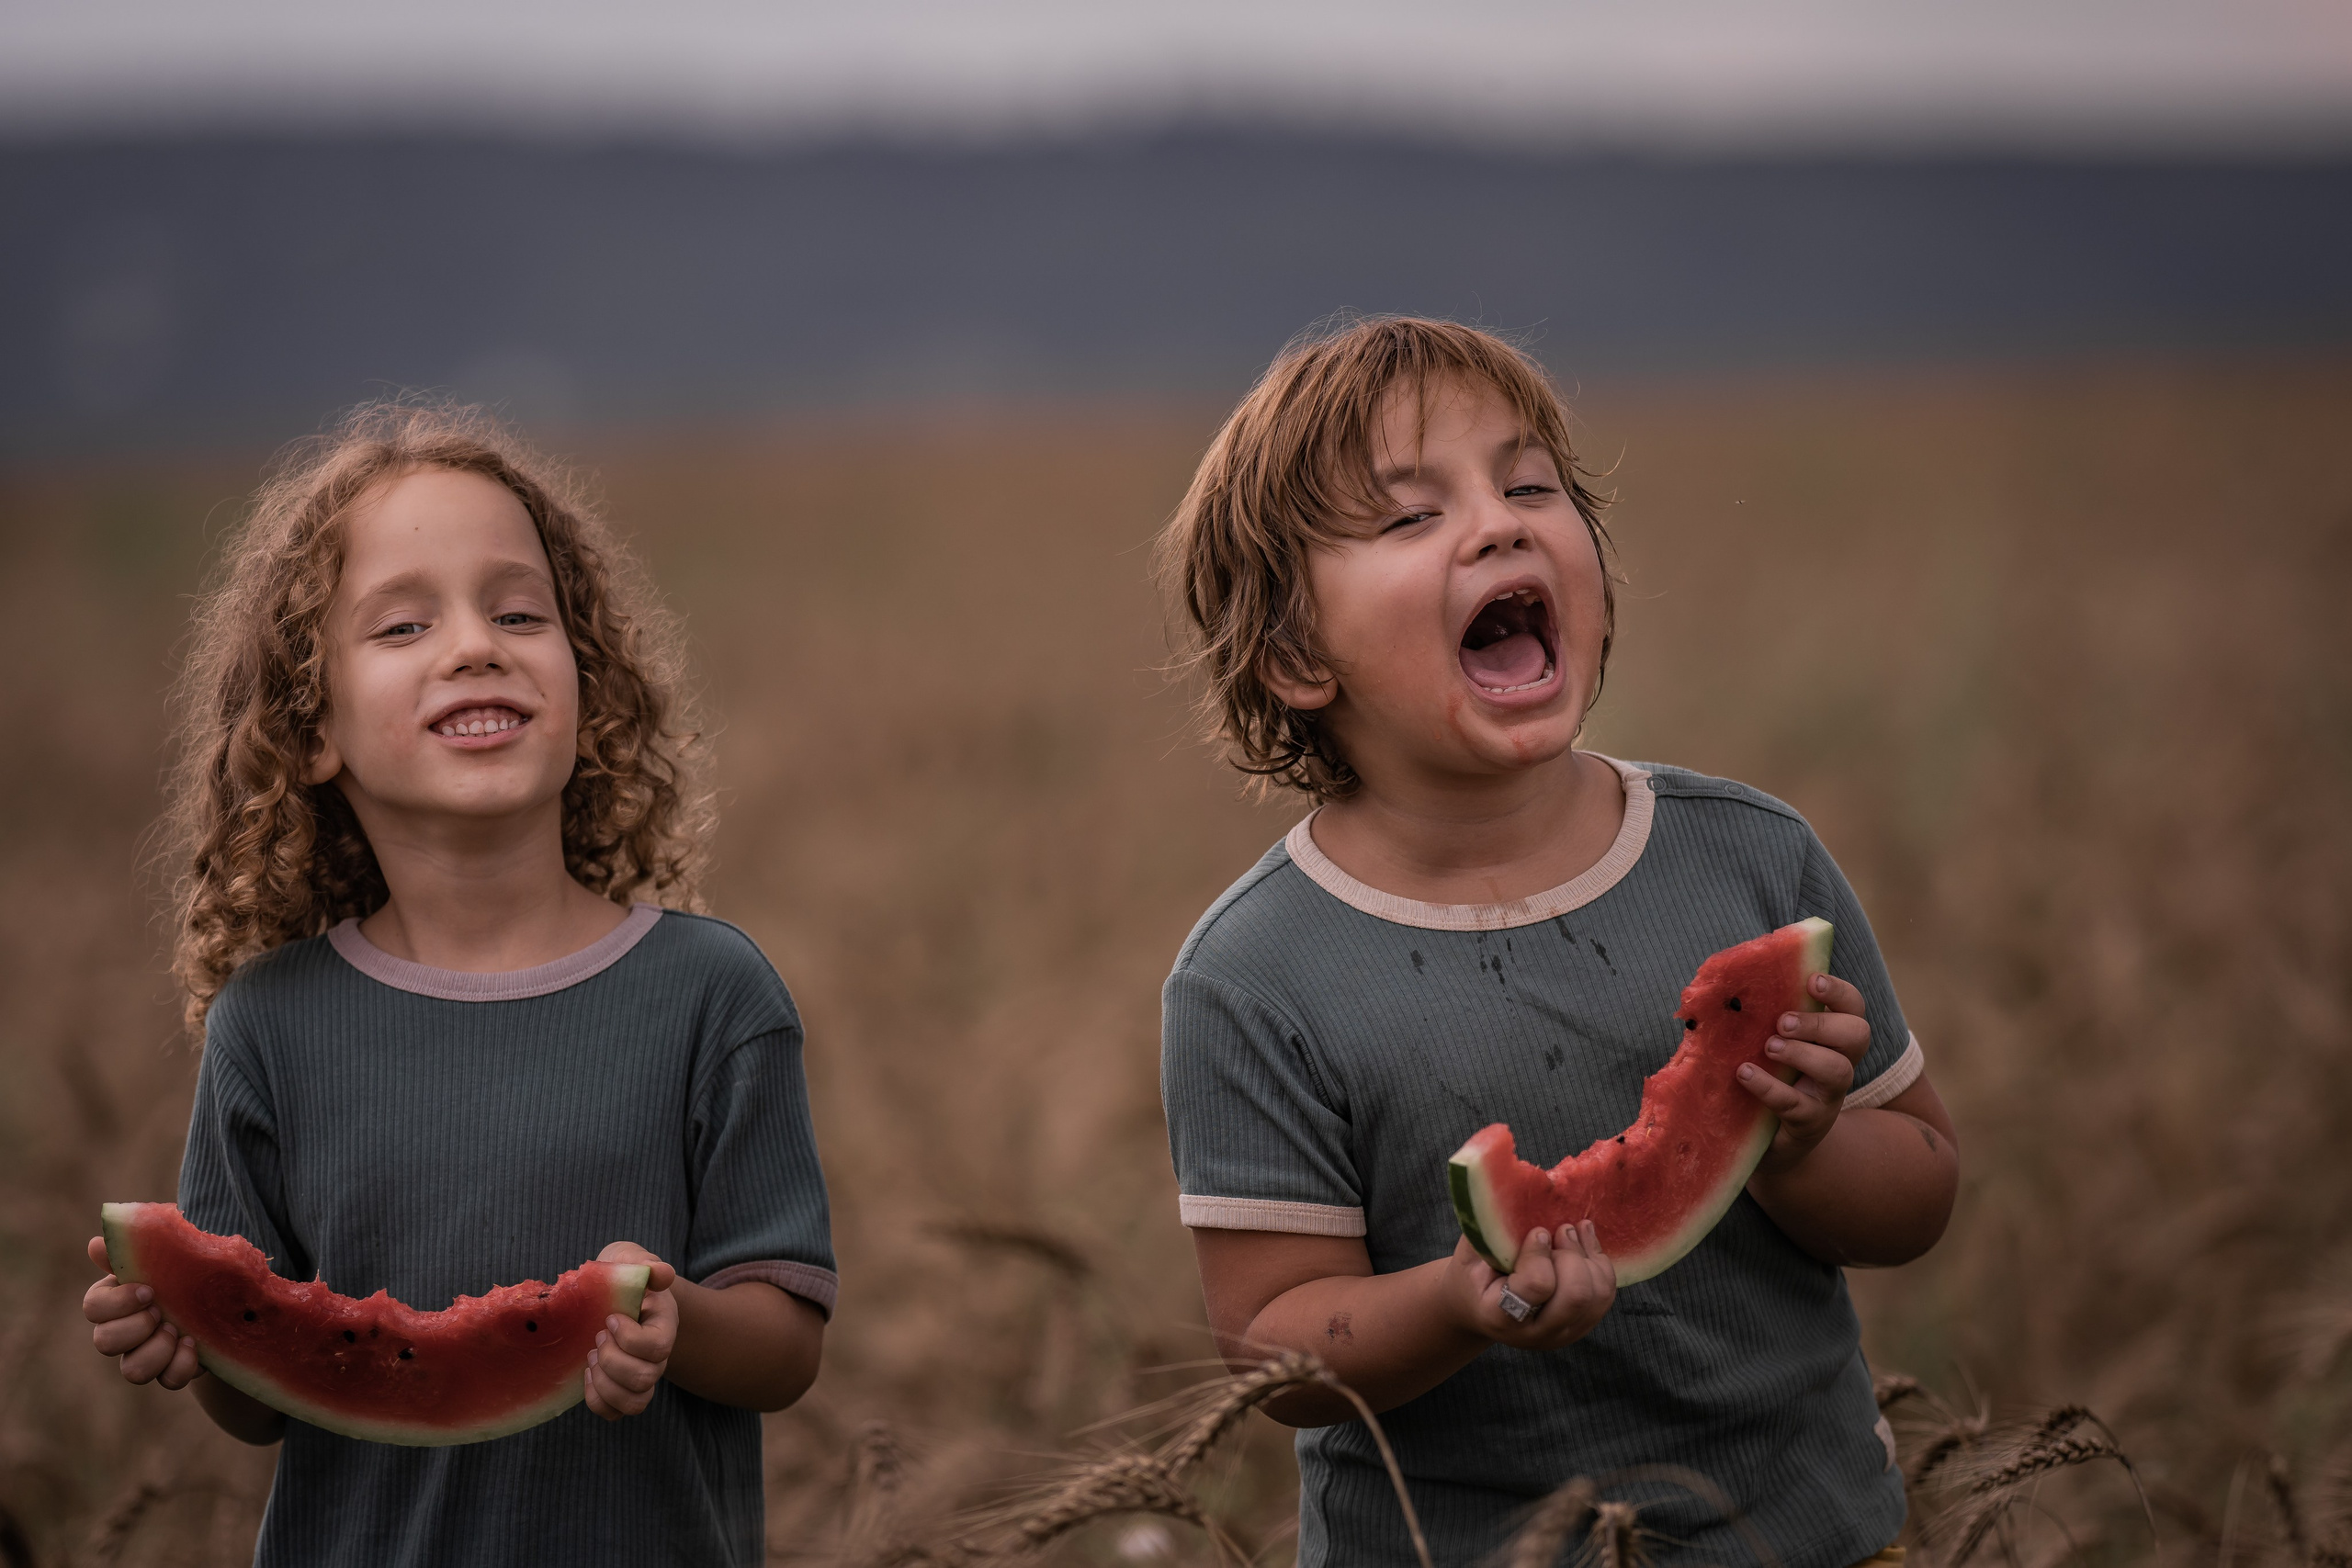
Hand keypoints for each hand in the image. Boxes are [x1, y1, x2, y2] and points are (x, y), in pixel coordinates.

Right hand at [83, 1236, 201, 1389]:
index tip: (149, 1291)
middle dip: (135, 1328)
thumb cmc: (183, 1270)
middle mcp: (124, 1331)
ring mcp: (146, 1354)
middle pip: (104, 1343)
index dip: (117, 1303)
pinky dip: (182, 1365)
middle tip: (161, 1312)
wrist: (222, 1296)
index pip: (93, 1308)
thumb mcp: (166, 1254)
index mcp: (116, 1299)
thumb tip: (95, 1245)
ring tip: (178, 1330)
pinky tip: (194, 1343)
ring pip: (132, 1372)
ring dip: (156, 1351)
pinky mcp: (171, 1370)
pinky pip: (168, 1381)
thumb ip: (132, 1249)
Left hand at [584, 1242, 677, 1419]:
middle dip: (612, 1359)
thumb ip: (643, 1263)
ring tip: (591, 1358)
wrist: (616, 1295)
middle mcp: (657, 1357)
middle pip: (645, 1378)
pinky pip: (615, 1412)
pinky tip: (587, 1375)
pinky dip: (596, 1399)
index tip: (611, 1317)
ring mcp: (640, 1376)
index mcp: (663, 1324)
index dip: (630, 1338)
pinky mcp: (620, 1390)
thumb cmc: (622, 1275)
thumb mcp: (629, 1260)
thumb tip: (661, 1273)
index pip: (658, 1347)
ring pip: (634, 1402)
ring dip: (605, 1383)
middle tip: (598, 1336)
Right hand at [1446, 1225, 1614, 1349]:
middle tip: (1559, 1230)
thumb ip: (1488, 1229)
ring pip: (1597, 1293)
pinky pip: (1606, 1291)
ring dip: (1587, 1255)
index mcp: (1501, 1317)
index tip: (1537, 1231)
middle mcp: (1536, 1334)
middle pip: (1576, 1294)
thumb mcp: (1470, 1253)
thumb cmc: (1474, 1274)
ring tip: (1570, 1232)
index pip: (1537, 1286)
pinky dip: (1598, 1261)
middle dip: (1571, 1254)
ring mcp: (1564, 1334)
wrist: (1479, 1309)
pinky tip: (1581, 1241)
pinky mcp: (1583, 1325)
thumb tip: (1511, 1187)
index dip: (1540, 1252)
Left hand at [1740, 971, 1870, 1175]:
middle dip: (1821, 1023)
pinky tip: (1744, 1074)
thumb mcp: (1771, 1043)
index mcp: (1832, 1038)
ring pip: (1837, 1070)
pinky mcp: (1809, 1123)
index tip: (1811, 981)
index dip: (1839, 991)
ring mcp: (1828, 1096)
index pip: (1853, 1008)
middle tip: (1783, 1022)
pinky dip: (1769, 1086)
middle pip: (1856, 1035)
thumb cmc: (1770, 1076)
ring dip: (1801, 1053)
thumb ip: (1763, 1017)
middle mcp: (1839, 1063)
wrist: (1770, 1140)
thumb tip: (1722, 982)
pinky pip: (1796, 1104)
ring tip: (1769, 1047)